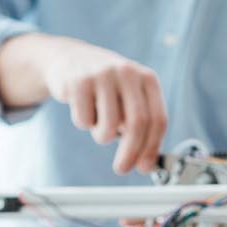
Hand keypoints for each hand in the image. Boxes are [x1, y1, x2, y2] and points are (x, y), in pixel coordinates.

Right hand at [0, 34, 166, 174]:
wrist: (69, 58)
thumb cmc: (106, 87)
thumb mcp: (129, 98)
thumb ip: (140, 125)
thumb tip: (146, 164)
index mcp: (147, 78)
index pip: (157, 119)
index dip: (152, 147)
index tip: (144, 167)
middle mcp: (128, 73)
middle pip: (137, 124)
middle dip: (130, 153)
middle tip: (122, 168)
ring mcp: (103, 75)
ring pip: (108, 126)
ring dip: (103, 136)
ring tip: (98, 123)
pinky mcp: (79, 81)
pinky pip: (84, 121)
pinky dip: (83, 123)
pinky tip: (82, 106)